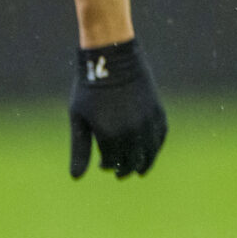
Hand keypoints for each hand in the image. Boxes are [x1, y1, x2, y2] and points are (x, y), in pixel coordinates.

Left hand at [69, 38, 166, 177]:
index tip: (101, 165)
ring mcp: (148, 122)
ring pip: (150, 152)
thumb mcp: (79, 119)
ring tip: (138, 170)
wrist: (112, 59)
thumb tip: (76, 178)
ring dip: (144, 163)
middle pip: (133, 161)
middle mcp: (132, 132)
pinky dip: (155, 147)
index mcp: (110, 135)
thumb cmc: (89, 88)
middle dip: (125, 169)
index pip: (113, 162)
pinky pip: (160, 136)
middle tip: (119, 173)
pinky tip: (150, 151)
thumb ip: (80, 149)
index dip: (106, 166)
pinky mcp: (158, 111)